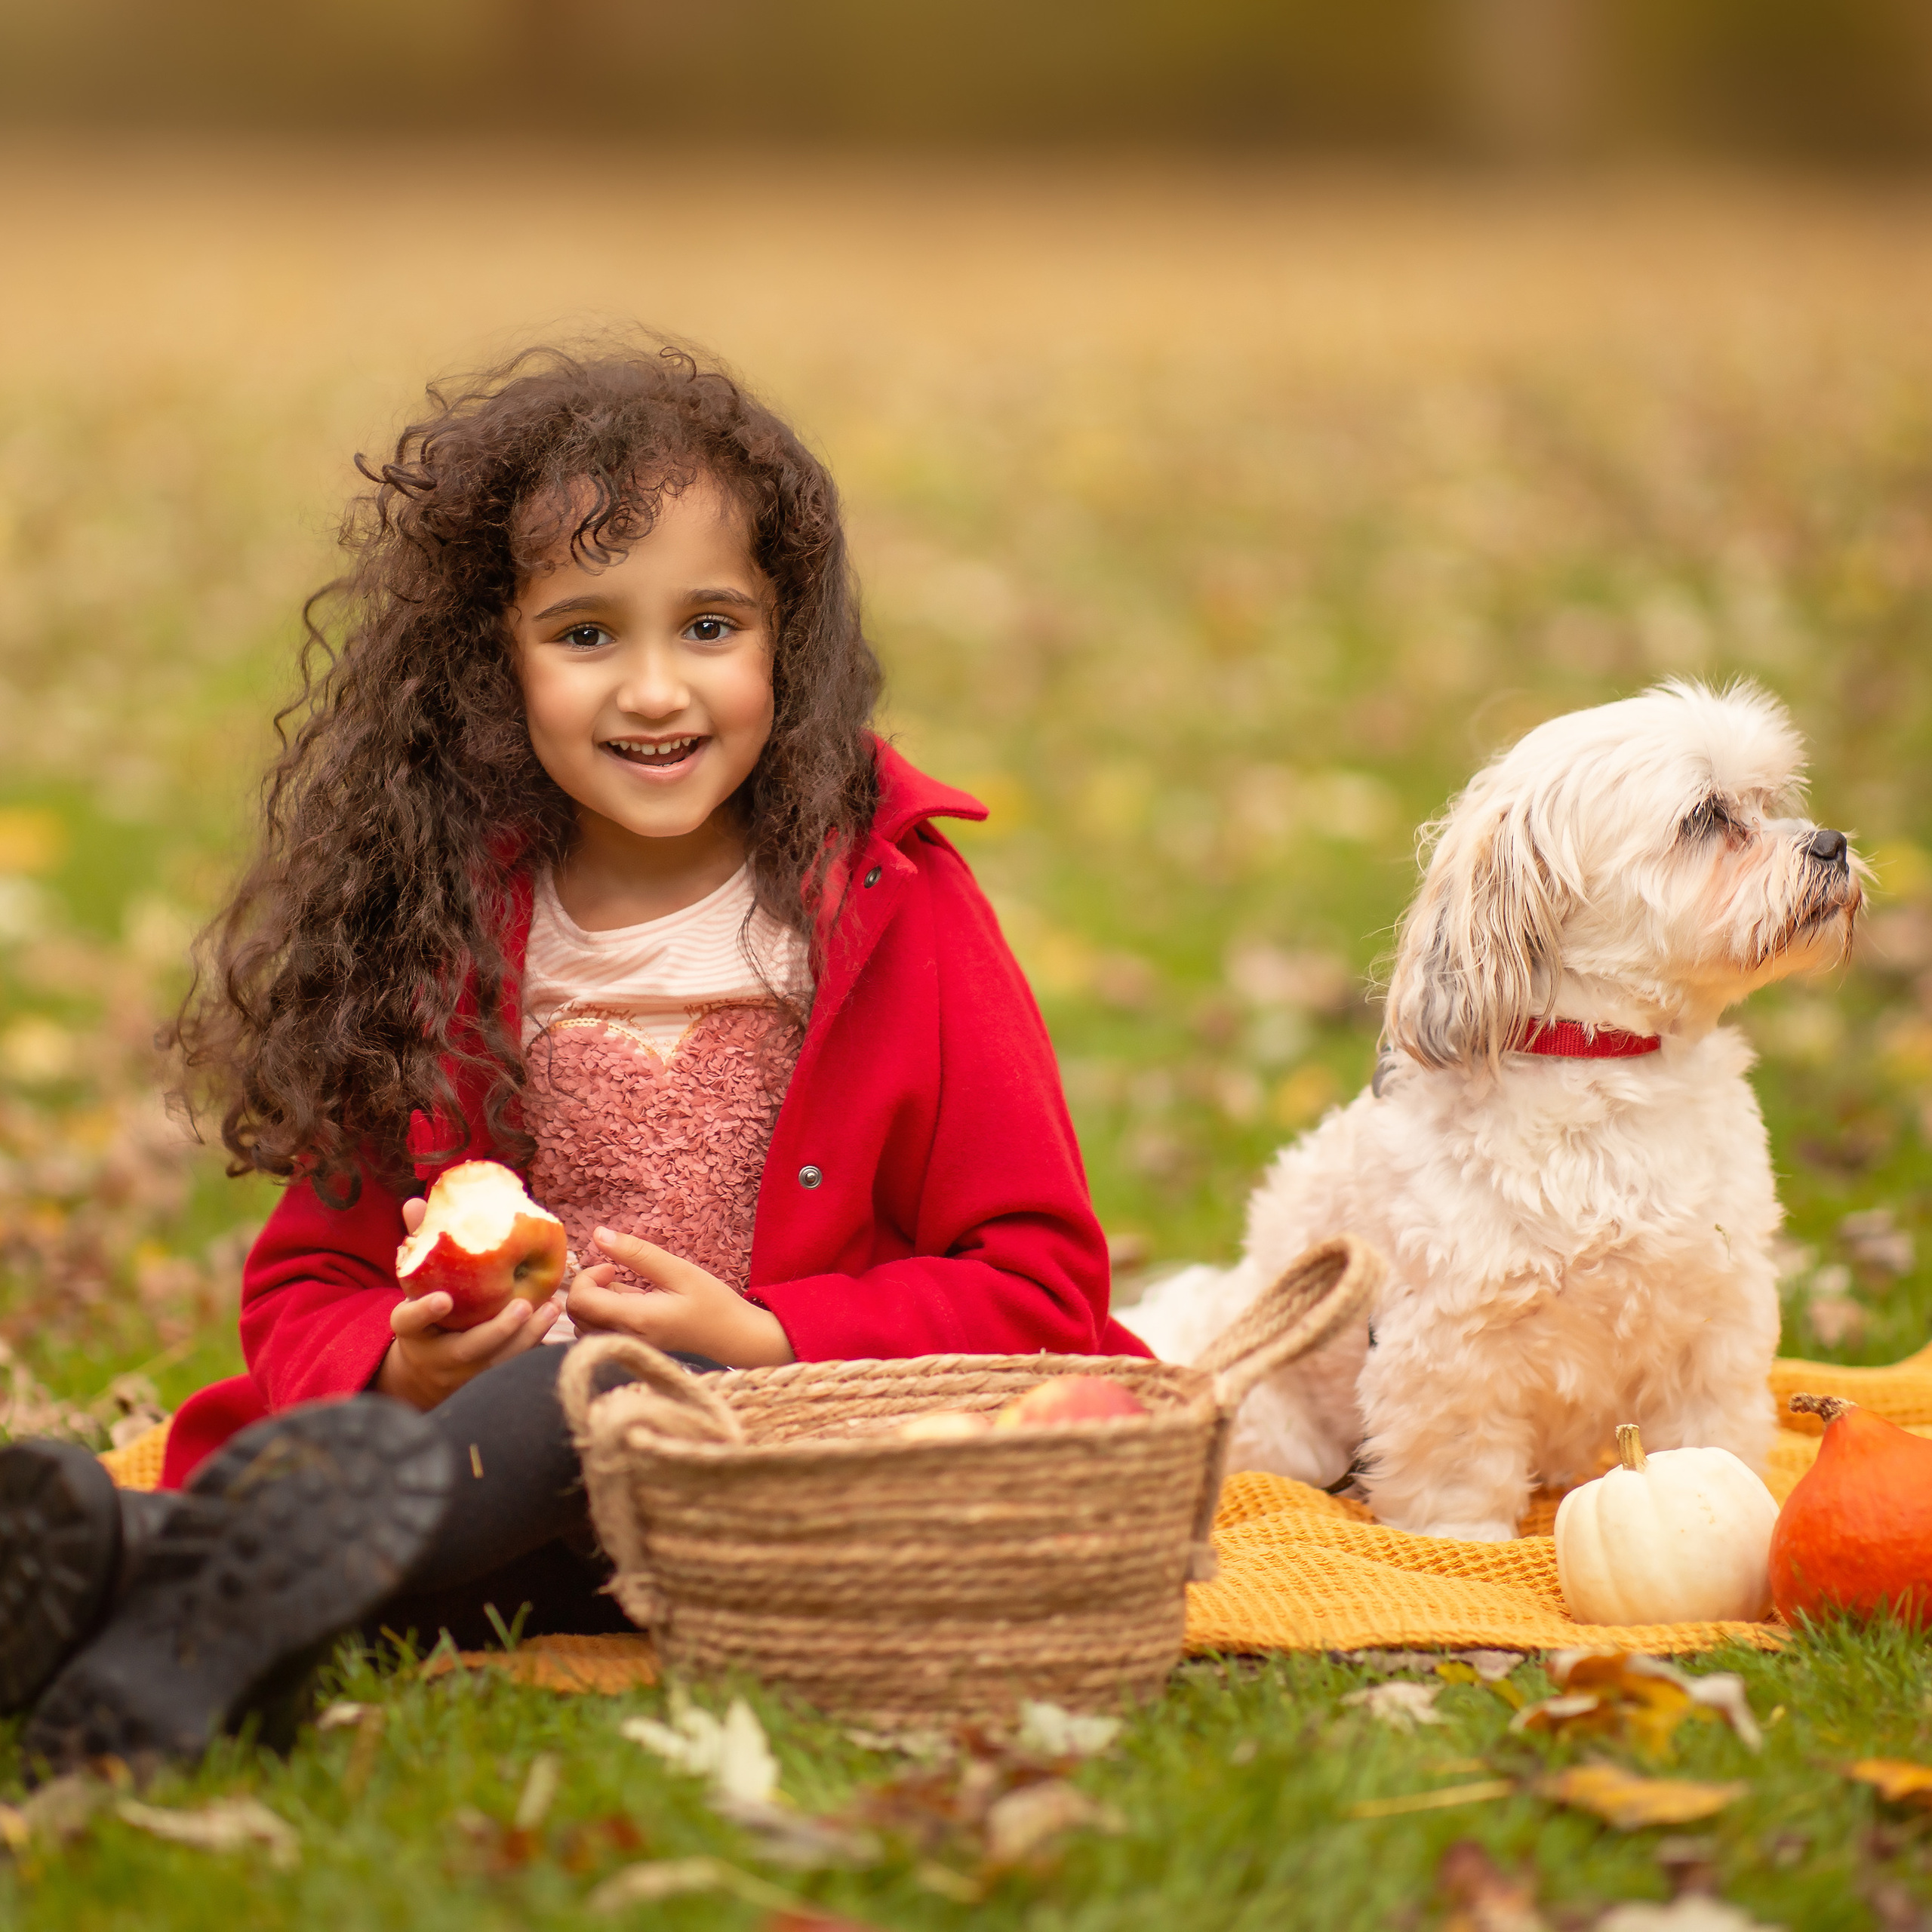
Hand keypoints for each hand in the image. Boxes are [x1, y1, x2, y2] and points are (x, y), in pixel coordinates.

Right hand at [374, 1195, 561, 1409]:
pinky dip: (533, 1345)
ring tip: (551, 1308)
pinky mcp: (486, 1381)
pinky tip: (554, 1319)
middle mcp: (437, 1356)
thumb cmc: (426, 1309)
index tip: (445, 1298)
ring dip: (526, 1336)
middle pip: (467, 1349)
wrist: (424, 1369)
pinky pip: (513, 1367)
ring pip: (497, 1362)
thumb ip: (419, 1244)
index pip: (410, 1321)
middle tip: (522, 1305)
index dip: (424, 1311)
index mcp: (412, 1330)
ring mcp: (463, 1374)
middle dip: (496, 1330)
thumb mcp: (416, 1283)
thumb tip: (415, 1201)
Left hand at [566, 1227, 794, 1367]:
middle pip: (577, 1315)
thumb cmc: (712, 1304)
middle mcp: (625, 1339)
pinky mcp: (632, 1352)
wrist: (735, 1339)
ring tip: (631, 1291)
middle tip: (618, 1274)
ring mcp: (627, 1349)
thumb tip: (598, 1234)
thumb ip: (636, 1253)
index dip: (587, 1277)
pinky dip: (606, 1316)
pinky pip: (601, 1334)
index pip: (580, 1301)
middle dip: (589, 1288)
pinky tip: (635, 1307)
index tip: (613, 1268)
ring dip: (597, 1303)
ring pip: (585, 1326)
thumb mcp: (678, 1270)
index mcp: (635, 1319)